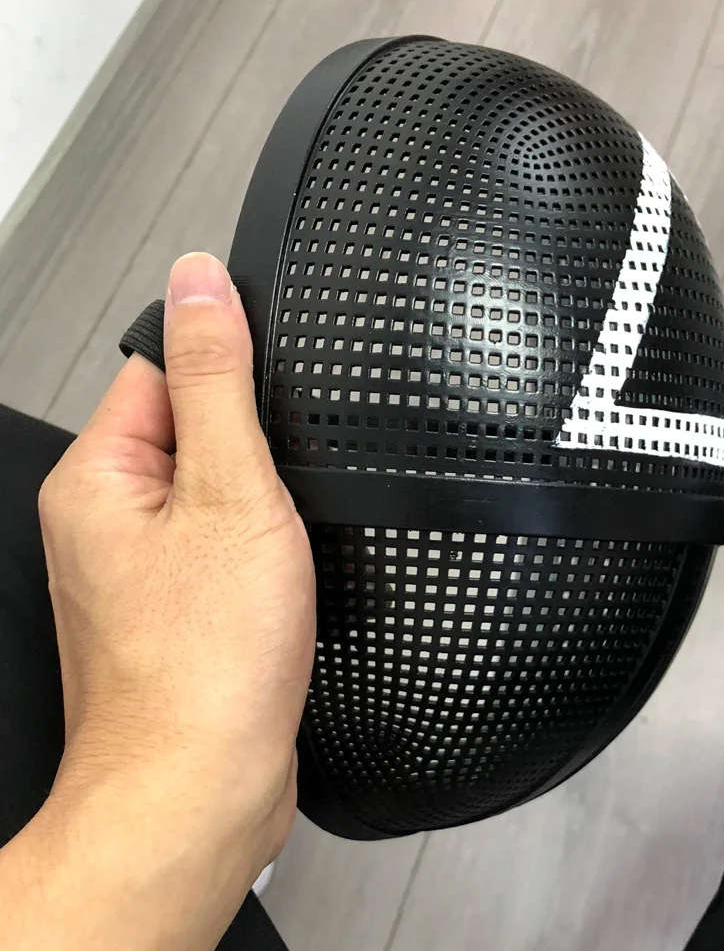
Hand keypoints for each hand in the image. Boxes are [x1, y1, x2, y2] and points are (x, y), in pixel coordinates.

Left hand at [5, 253, 315, 949]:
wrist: (202, 789)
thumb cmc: (205, 664)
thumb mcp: (229, 492)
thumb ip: (216, 379)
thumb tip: (198, 282)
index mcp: (98, 477)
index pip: (162, 368)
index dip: (228, 376)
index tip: (269, 410)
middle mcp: (106, 522)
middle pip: (196, 432)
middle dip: (252, 453)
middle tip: (275, 502)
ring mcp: (142, 570)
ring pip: (219, 495)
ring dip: (262, 508)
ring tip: (276, 553)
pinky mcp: (180, 610)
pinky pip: (226, 548)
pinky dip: (261, 553)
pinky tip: (278, 583)